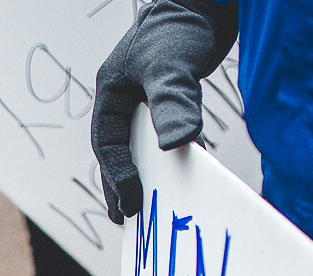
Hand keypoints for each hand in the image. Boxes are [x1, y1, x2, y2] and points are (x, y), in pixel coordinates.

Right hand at [91, 0, 236, 224]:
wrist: (204, 0)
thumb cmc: (181, 26)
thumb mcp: (173, 66)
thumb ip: (174, 103)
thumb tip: (177, 145)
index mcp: (111, 92)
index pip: (108, 144)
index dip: (118, 176)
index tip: (134, 203)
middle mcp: (123, 98)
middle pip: (116, 151)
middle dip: (119, 185)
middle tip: (127, 218)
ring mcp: (143, 99)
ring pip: (136, 146)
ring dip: (139, 176)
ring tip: (142, 207)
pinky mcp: (166, 99)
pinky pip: (159, 137)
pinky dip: (164, 159)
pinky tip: (175, 175)